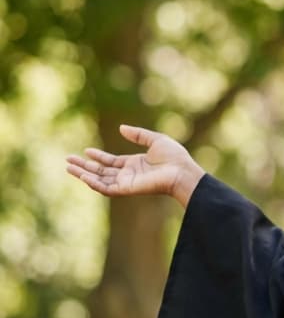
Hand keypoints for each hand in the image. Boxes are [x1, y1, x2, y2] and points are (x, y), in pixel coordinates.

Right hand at [66, 125, 204, 207]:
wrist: (182, 171)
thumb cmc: (174, 157)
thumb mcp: (155, 139)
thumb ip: (138, 134)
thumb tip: (121, 128)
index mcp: (135, 164)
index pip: (111, 162)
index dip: (98, 157)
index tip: (85, 151)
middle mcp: (129, 174)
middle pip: (101, 171)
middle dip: (84, 166)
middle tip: (68, 161)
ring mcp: (127, 182)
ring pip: (100, 180)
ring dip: (84, 175)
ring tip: (69, 168)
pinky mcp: (127, 189)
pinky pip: (106, 188)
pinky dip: (94, 183)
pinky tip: (83, 175)